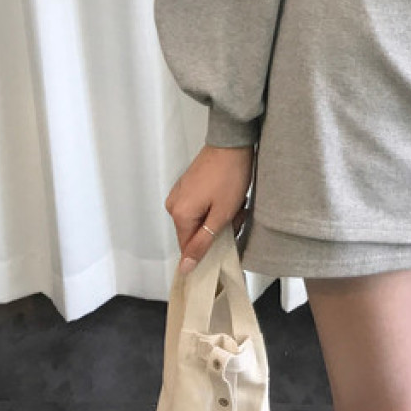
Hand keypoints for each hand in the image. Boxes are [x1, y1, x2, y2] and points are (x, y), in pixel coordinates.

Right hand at [164, 143, 254, 274]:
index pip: (188, 248)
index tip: (229, 234)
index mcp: (179, 215)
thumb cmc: (229, 178)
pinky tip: (230, 195)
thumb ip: (202, 243)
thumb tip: (184, 268)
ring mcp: (180, 192)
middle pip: (195, 232)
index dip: (210, 247)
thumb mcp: (220, 215)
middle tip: (237, 215)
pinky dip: (216, 205)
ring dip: (219, 216)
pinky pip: (200, 205)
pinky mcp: (188, 183)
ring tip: (236, 203)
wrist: (232, 142)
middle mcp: (173, 204)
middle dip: (218, 229)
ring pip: (201, 218)